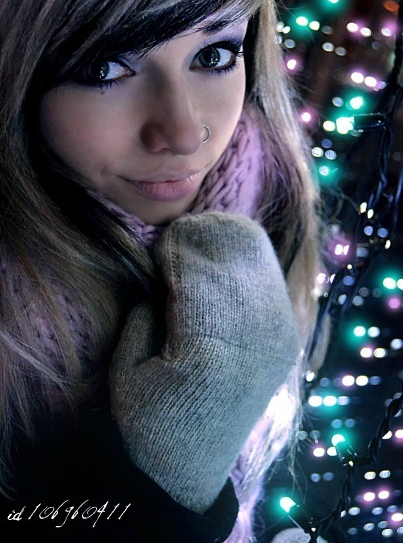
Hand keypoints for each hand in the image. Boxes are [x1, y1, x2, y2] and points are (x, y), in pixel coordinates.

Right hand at [110, 213, 298, 512]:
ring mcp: (278, 341)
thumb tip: (168, 268)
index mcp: (209, 354)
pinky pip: (271, 281)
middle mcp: (254, 343)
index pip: (201, 277)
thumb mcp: (126, 369)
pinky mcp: (287, 340)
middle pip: (238, 262)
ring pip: (261, 265)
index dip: (182, 248)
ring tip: (200, 242)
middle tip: (181, 234)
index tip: (164, 237)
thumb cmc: (147, 421)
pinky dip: (247, 261)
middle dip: (207, 238)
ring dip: (229, 244)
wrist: (190, 466)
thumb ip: (145, 312)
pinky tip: (225, 257)